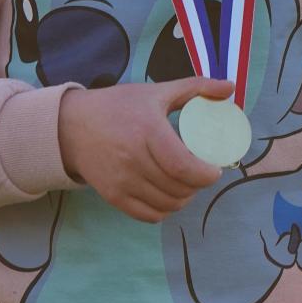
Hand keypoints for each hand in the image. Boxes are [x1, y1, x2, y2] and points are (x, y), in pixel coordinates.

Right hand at [58, 77, 234, 222]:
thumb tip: (229, 87)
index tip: (214, 169)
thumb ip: (195, 88)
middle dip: (198, 185)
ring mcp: (122, 181)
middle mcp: (133, 159)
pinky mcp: (113, 196)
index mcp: (147, 131)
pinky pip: (149, 215)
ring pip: (167, 204)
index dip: (207, 175)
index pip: (184, 167)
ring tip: (186, 184)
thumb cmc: (118, 106)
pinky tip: (167, 195)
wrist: (71, 126)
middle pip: (179, 188)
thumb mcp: (155, 92)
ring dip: (183, 198)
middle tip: (201, 174)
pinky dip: (164, 209)